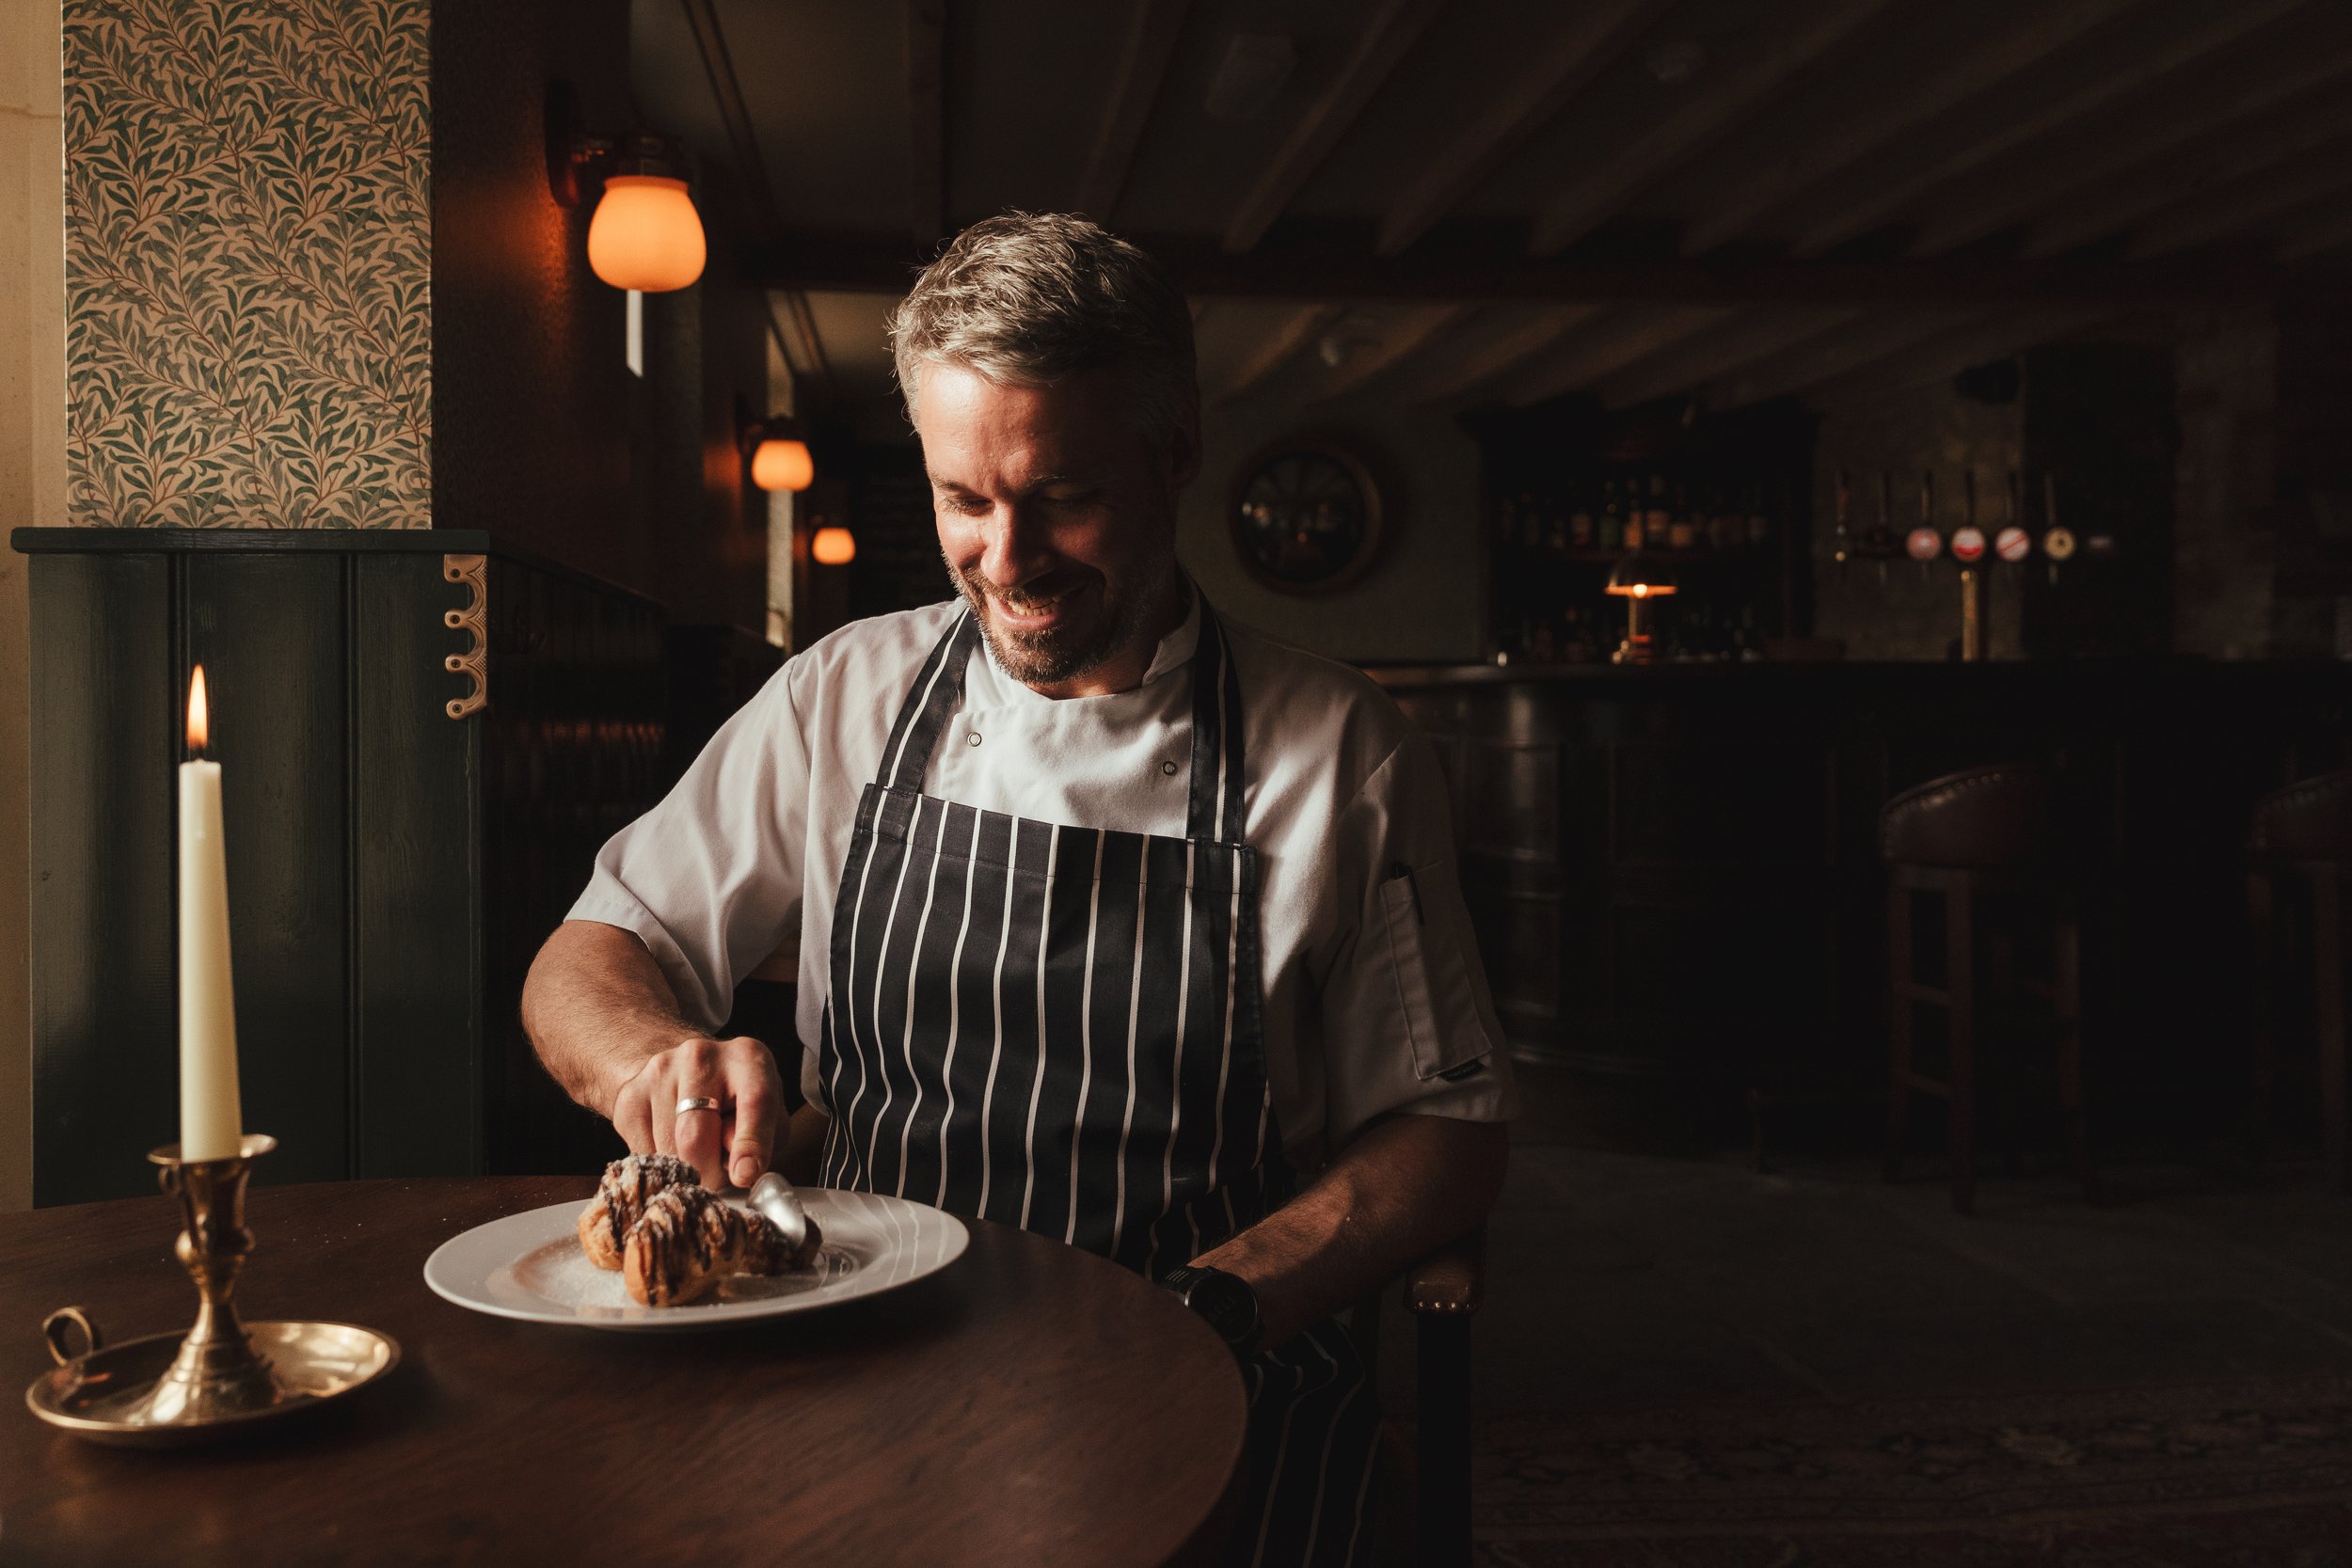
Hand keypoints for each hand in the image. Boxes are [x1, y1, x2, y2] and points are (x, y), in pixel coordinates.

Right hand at [611, 1037, 782, 1189]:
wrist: (685, 1071)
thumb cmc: (736, 1100)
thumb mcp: (767, 1115)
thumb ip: (762, 1141)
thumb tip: (740, 1172)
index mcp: (748, 1058)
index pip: (754, 1102)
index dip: (750, 1144)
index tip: (744, 1174)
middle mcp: (701, 1057)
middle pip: (694, 1136)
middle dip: (707, 1172)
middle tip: (716, 1176)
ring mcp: (659, 1073)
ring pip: (666, 1151)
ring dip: (684, 1169)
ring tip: (696, 1151)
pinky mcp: (629, 1095)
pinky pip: (641, 1153)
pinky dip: (660, 1164)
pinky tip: (672, 1145)